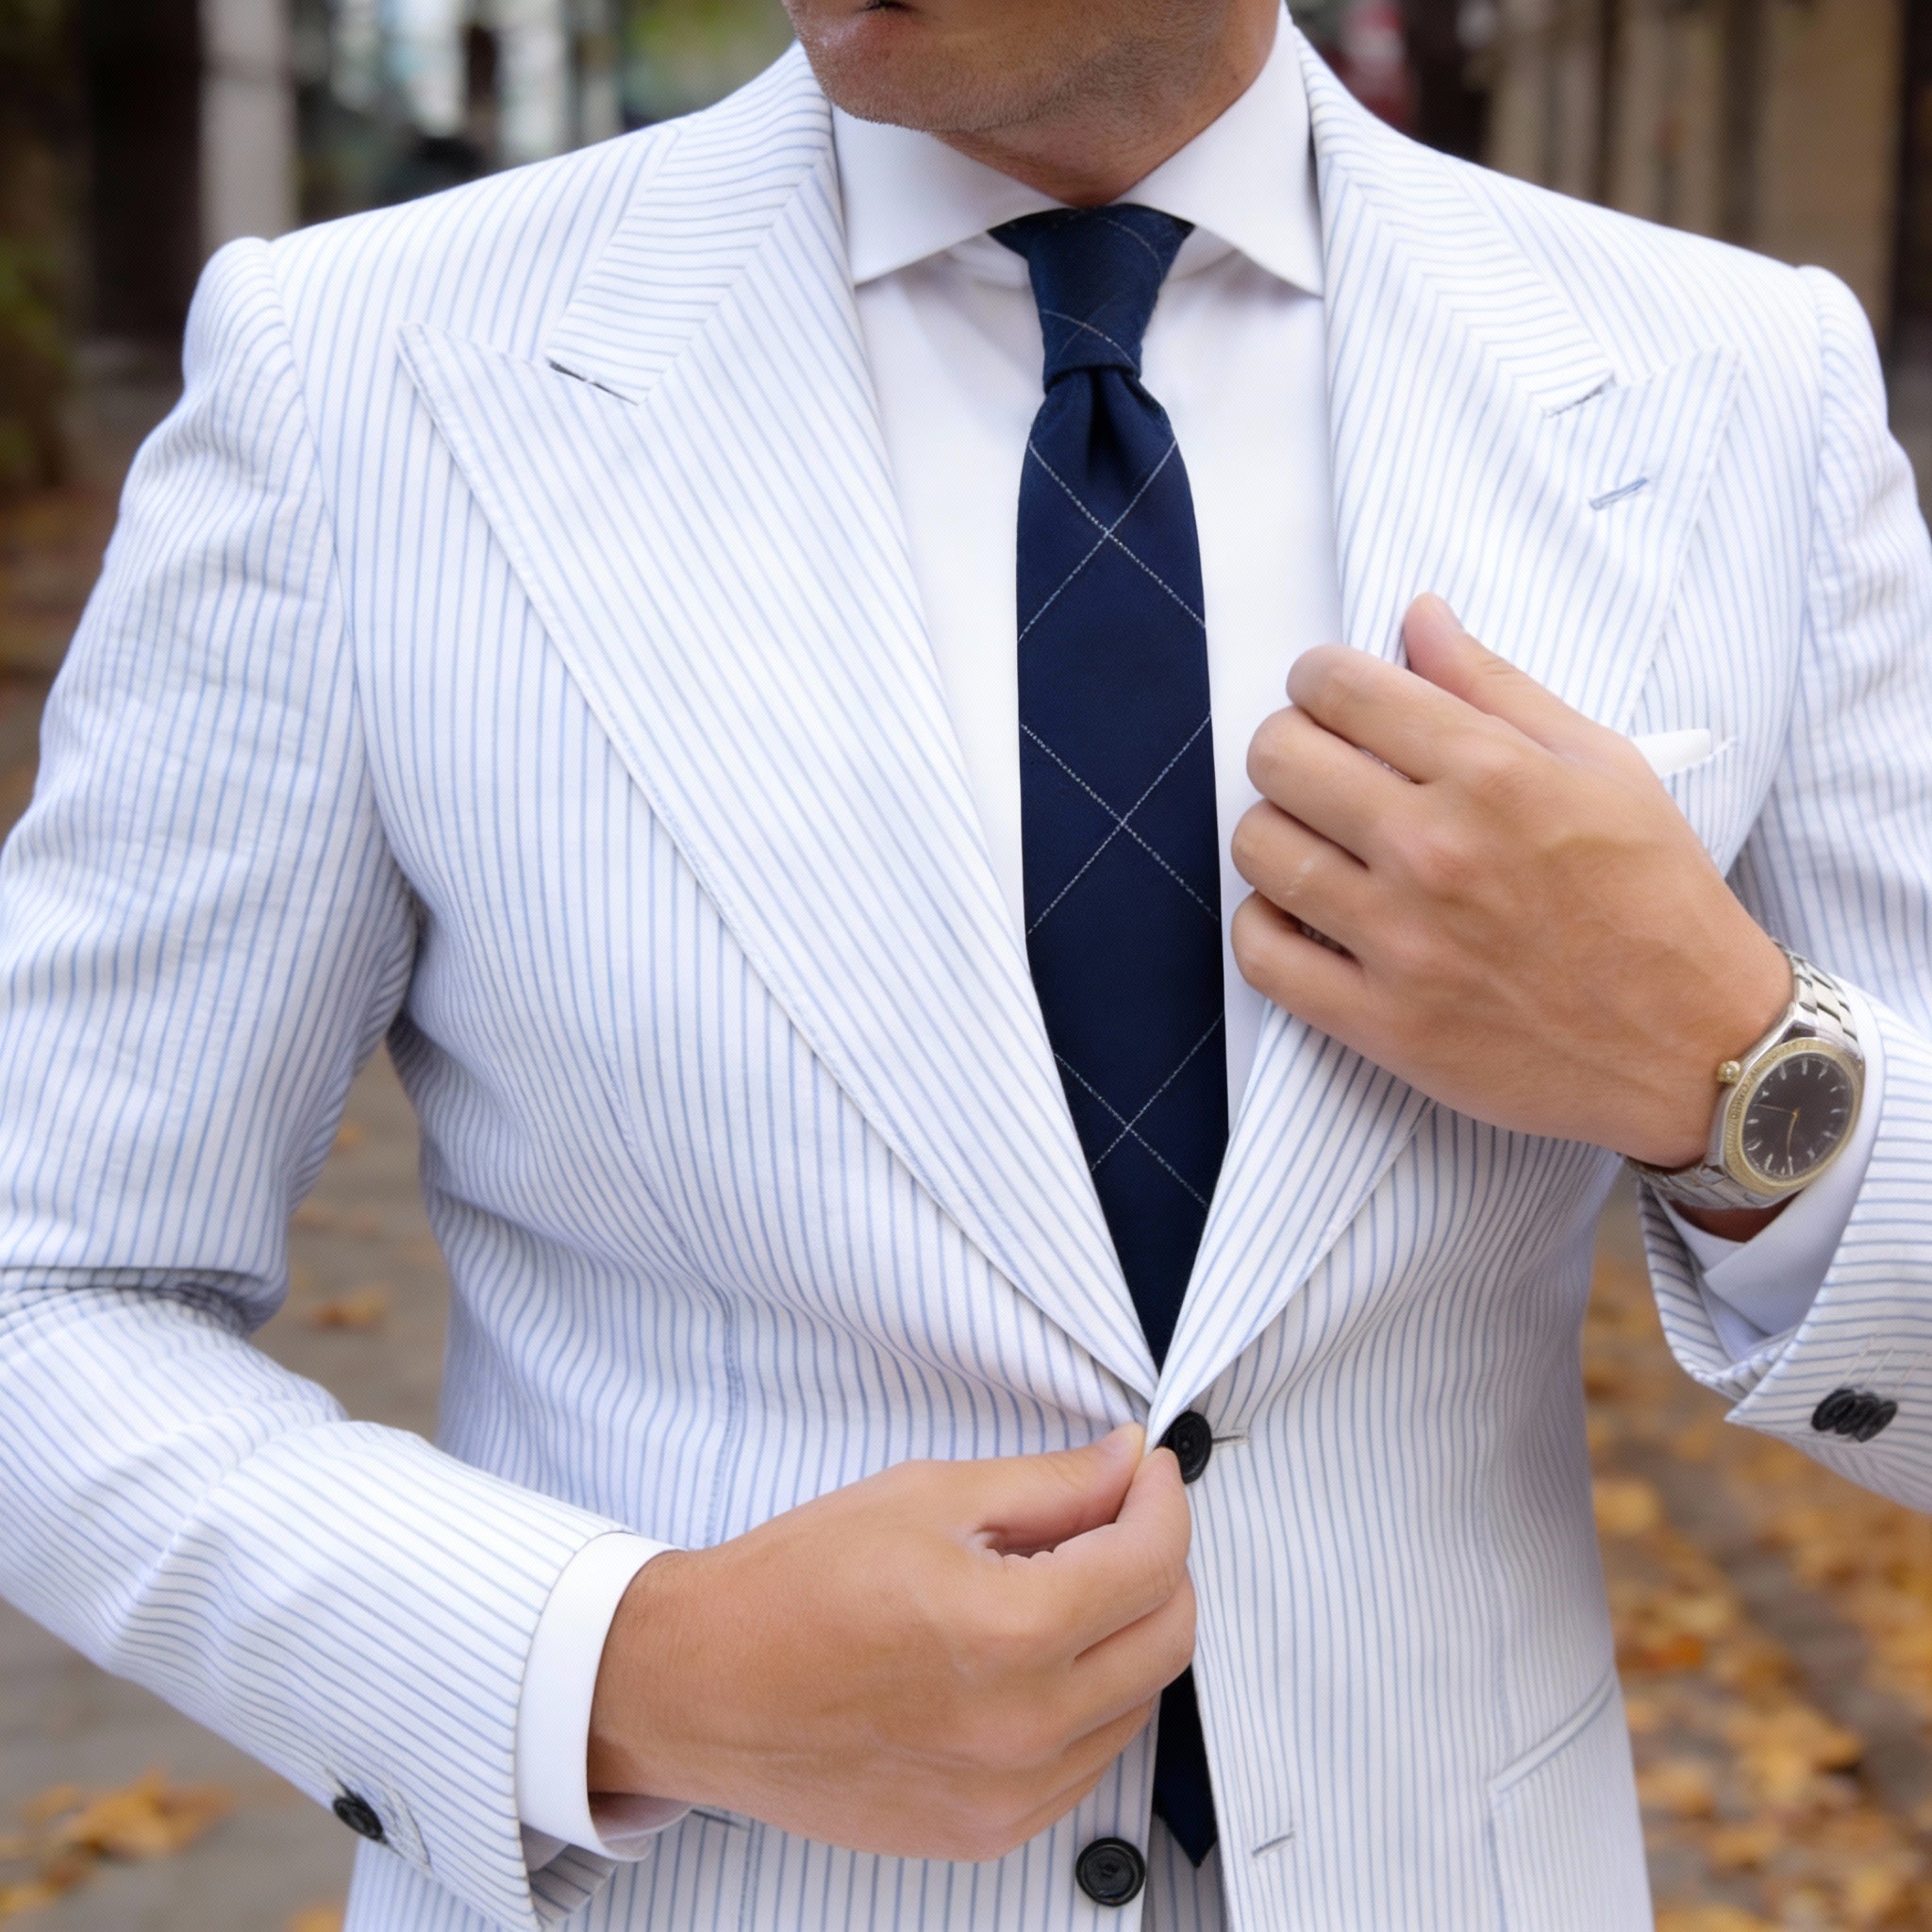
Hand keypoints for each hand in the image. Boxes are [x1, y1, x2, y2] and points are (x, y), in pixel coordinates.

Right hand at [587, 1426, 1193, 1862]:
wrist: (703, 1686)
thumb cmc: (793, 1586)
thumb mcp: (925, 1497)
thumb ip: (1047, 1484)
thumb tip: (1126, 1466)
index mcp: (1006, 1631)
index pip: (1152, 1560)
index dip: (1162, 1498)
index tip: (1147, 1471)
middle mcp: (1021, 1727)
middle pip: (1169, 1637)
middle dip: (1162, 1561)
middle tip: (1119, 1517)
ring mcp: (1008, 1794)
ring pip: (1139, 1704)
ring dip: (1128, 1633)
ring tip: (1065, 1584)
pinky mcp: (987, 1832)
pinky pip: (1086, 1761)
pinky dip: (1088, 1700)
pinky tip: (1035, 1656)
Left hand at [1230, 595, 1790, 1170]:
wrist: (1695, 1046)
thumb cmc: (1656, 899)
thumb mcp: (1602, 765)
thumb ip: (1496, 685)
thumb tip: (1419, 617)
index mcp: (1492, 773)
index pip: (1339, 687)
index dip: (1318, 678)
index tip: (1330, 696)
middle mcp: (1436, 850)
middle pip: (1279, 757)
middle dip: (1288, 744)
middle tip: (1319, 766)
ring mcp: (1402, 941)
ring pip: (1259, 847)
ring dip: (1274, 831)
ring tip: (1315, 841)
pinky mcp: (1382, 1022)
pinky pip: (1260, 955)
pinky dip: (1261, 925)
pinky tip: (1299, 914)